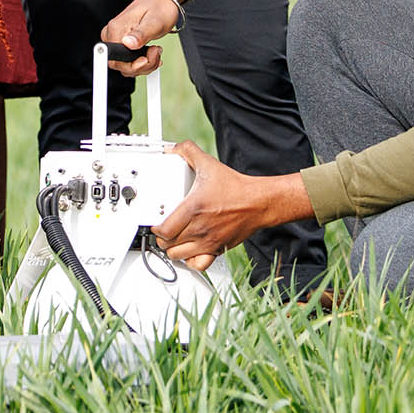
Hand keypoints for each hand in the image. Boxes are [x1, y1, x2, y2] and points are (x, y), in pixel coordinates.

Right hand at [97, 0, 195, 77]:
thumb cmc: (159, 7)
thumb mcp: (154, 22)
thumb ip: (141, 34)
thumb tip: (128, 43)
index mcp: (116, 29)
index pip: (114, 60)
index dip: (131, 65)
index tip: (145, 59)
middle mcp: (112, 34)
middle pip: (119, 65)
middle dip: (141, 65)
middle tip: (155, 52)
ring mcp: (116, 39)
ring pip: (124, 65)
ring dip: (144, 65)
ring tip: (155, 51)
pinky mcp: (122, 43)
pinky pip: (128, 61)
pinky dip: (142, 62)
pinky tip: (151, 54)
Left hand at [152, 141, 314, 272]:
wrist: (258, 202)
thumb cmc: (235, 187)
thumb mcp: (208, 164)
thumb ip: (188, 151)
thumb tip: (172, 148)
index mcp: (193, 209)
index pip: (163, 230)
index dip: (155, 228)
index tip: (156, 222)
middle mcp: (199, 228)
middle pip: (168, 244)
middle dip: (162, 238)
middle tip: (164, 229)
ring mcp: (208, 241)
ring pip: (179, 256)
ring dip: (173, 249)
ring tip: (174, 239)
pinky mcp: (217, 249)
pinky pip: (198, 264)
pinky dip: (190, 261)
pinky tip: (189, 251)